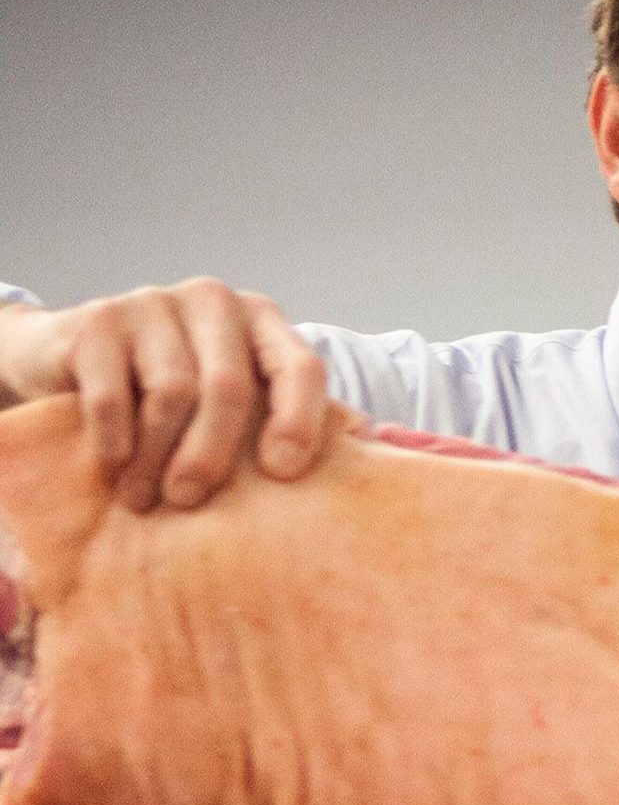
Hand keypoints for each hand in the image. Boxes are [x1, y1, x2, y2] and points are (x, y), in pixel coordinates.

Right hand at [0, 278, 328, 510]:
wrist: (66, 356)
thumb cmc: (168, 390)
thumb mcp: (232, 396)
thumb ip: (283, 414)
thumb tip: (366, 447)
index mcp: (263, 322)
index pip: (301, 366)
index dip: (300, 420)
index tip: (283, 473)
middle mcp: (216, 303)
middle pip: (231, 387)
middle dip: (214, 454)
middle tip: (190, 501)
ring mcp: (155, 304)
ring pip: (174, 394)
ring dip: (158, 459)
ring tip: (144, 500)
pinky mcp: (99, 321)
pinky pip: (115, 395)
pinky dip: (116, 441)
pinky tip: (113, 467)